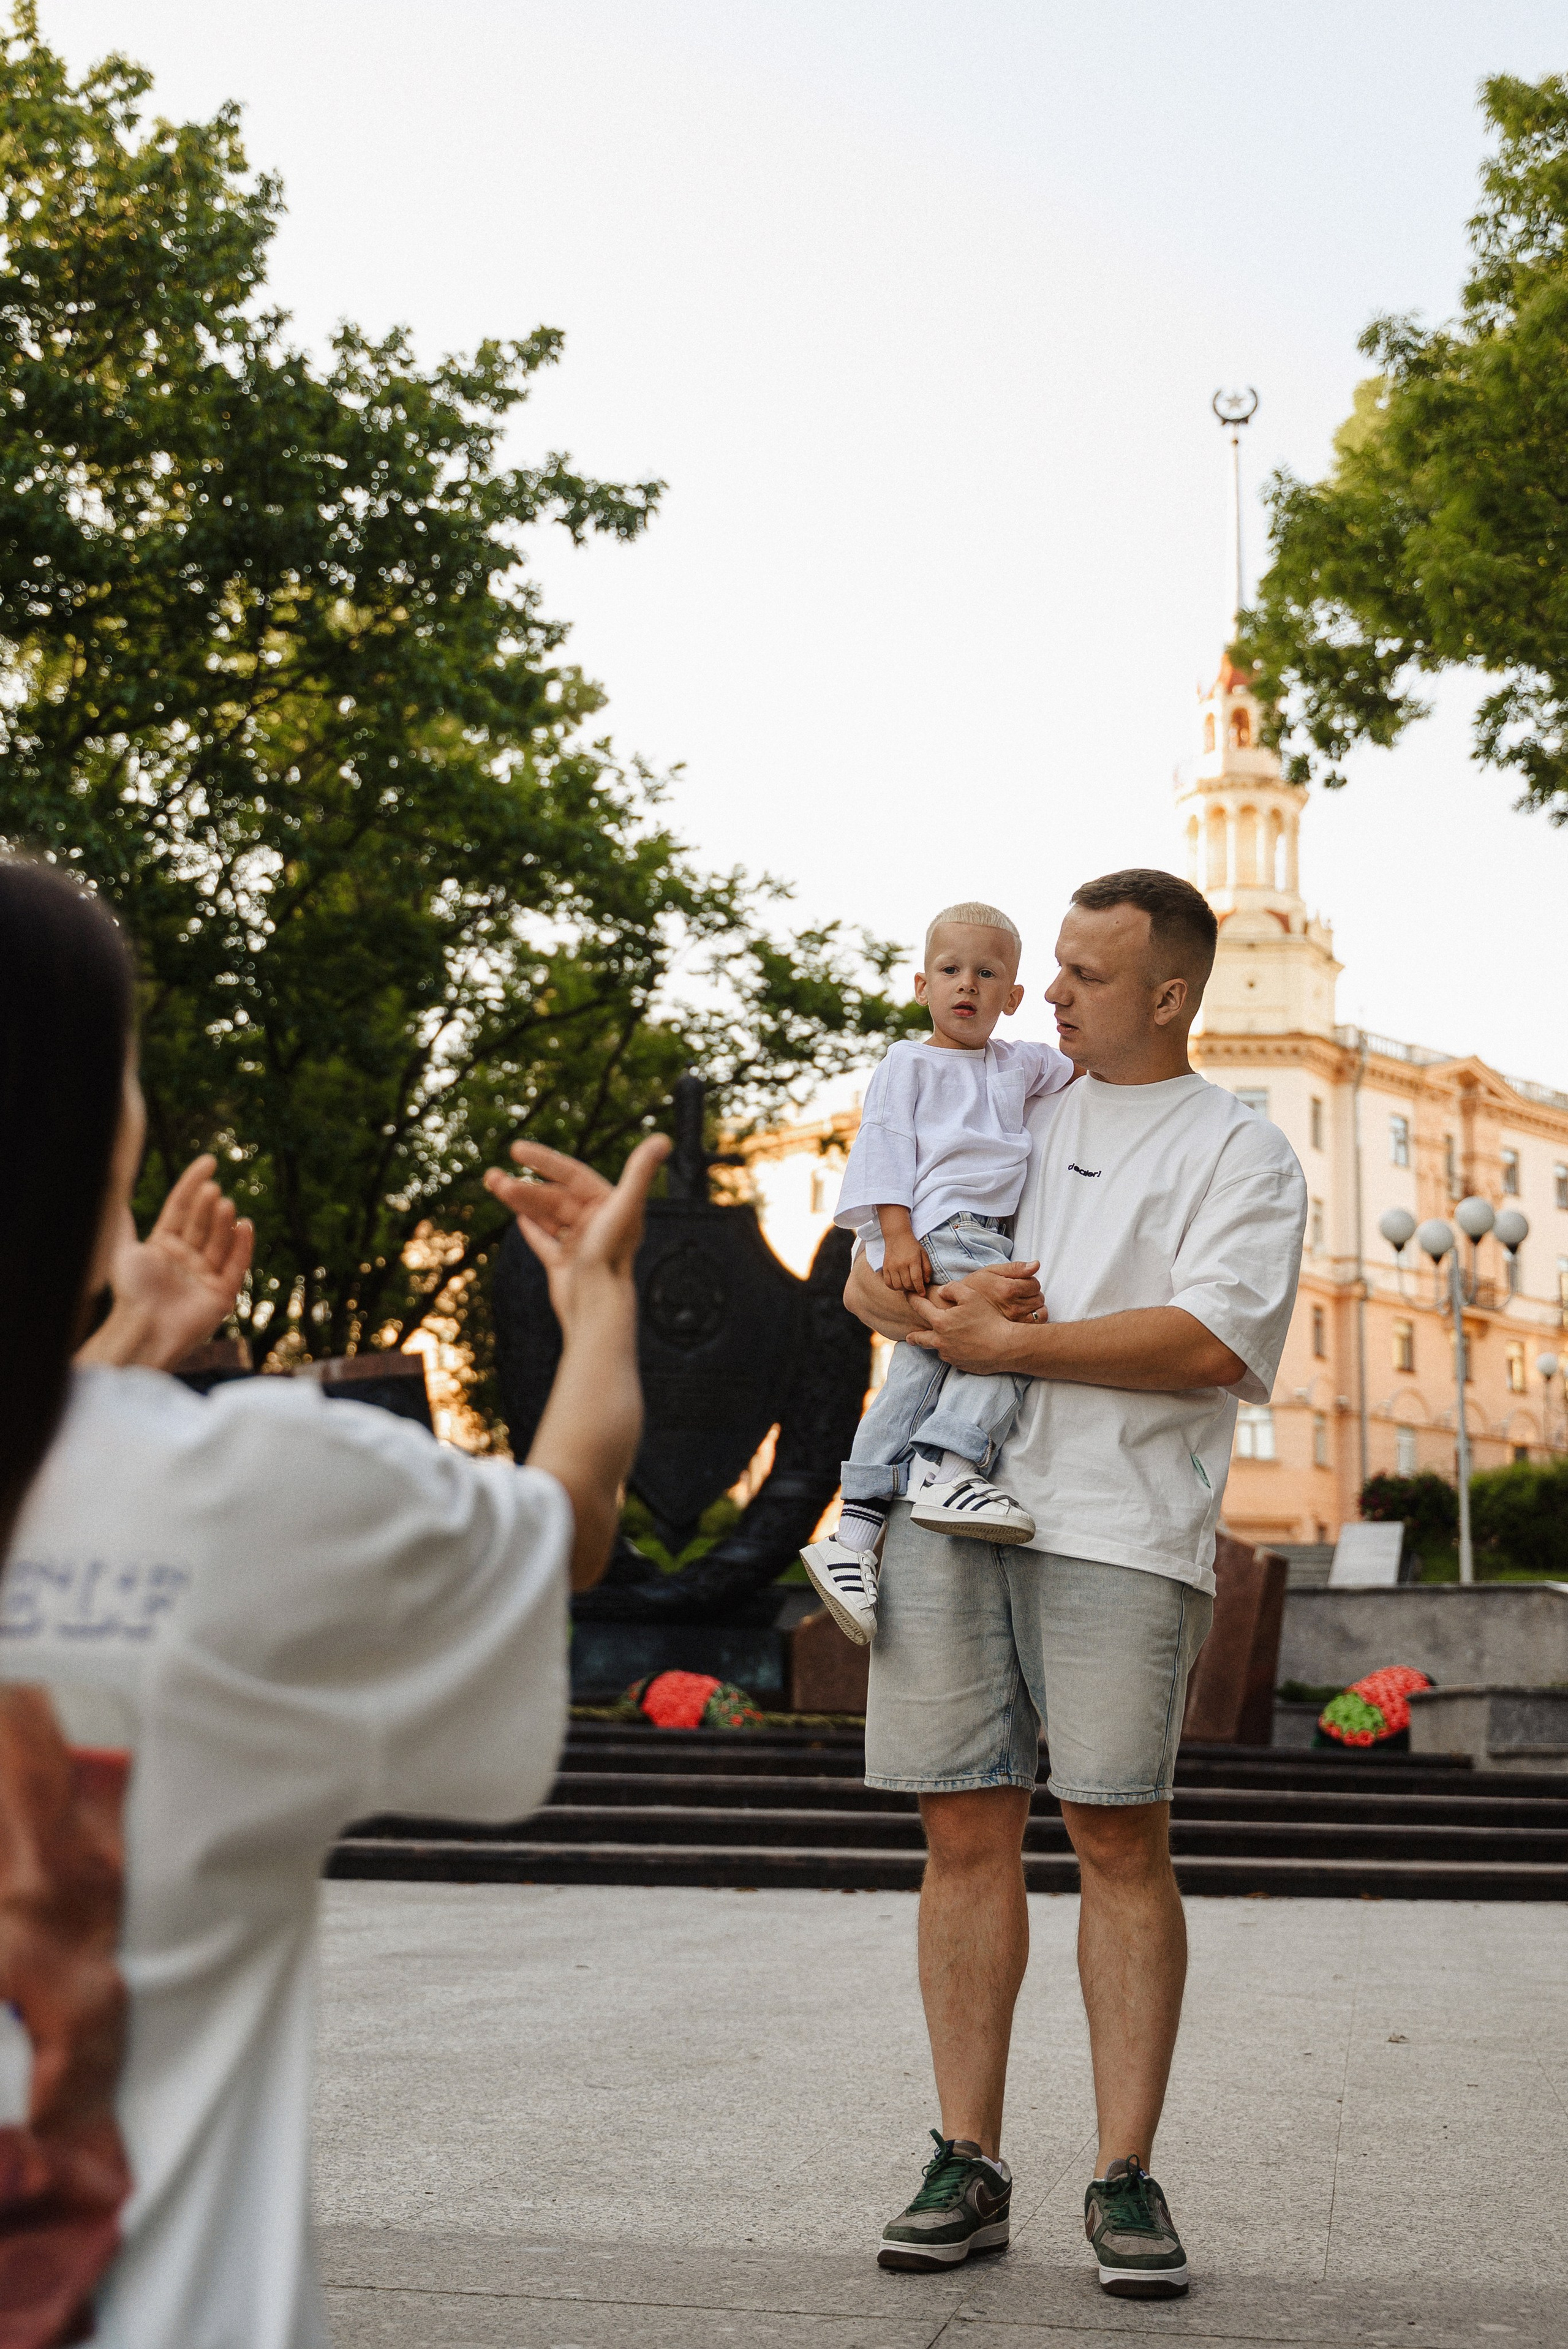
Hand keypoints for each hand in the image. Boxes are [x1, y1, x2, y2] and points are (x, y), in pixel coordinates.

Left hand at [76, 1155, 254, 1369]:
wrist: (143, 1328)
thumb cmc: (130, 1291)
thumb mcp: (120, 1249)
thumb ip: (120, 1221)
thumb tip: (113, 1191)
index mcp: (164, 1246)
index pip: (182, 1208)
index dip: (193, 1184)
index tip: (208, 1162)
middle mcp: (187, 1258)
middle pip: (201, 1223)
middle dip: (207, 1205)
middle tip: (212, 1189)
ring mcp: (206, 1276)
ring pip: (219, 1242)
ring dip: (224, 1222)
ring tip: (225, 1204)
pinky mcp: (222, 1295)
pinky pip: (236, 1266)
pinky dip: (242, 1246)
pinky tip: (245, 1226)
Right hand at [484, 1135, 670, 1325]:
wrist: (596, 1308)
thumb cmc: (610, 1257)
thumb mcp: (623, 1208)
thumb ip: (640, 1173)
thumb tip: (664, 1140)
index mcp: (609, 1207)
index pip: (572, 1175)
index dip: (544, 1161)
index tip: (516, 1150)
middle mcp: (597, 1224)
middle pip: (553, 1197)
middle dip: (522, 1187)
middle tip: (491, 1177)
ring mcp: (580, 1246)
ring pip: (546, 1217)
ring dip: (520, 1203)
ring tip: (494, 1189)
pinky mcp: (566, 1267)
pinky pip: (547, 1244)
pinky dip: (534, 1231)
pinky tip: (519, 1219)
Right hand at [880, 1227, 931, 1296]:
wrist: (897, 1236)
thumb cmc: (913, 1246)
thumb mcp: (924, 1254)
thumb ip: (927, 1268)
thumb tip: (926, 1282)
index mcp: (913, 1260)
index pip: (916, 1279)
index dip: (920, 1289)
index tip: (923, 1293)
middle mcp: (901, 1264)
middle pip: (907, 1284)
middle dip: (913, 1289)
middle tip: (916, 1287)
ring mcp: (892, 1266)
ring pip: (898, 1286)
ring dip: (904, 1289)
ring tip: (908, 1285)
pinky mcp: (885, 1268)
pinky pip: (888, 1283)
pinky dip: (894, 1287)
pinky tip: (899, 1284)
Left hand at [905, 1277, 1022, 1373]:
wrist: (1005, 1347)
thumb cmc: (988, 1319)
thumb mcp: (971, 1295)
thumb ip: (952, 1289)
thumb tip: (941, 1291)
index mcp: (940, 1322)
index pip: (919, 1308)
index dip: (912, 1299)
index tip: (907, 1295)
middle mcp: (940, 1341)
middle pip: (919, 1339)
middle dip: (912, 1336)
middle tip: (908, 1337)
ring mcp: (949, 1356)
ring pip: (938, 1349)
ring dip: (938, 1344)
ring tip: (943, 1341)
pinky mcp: (960, 1365)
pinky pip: (952, 1357)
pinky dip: (953, 1352)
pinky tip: (963, 1348)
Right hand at [951, 1260, 1043, 1323]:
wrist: (958, 1308)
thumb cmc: (975, 1287)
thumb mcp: (992, 1271)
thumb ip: (1016, 1267)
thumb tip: (1036, 1265)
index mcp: (1007, 1289)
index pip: (1035, 1284)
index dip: (1029, 1281)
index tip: (1019, 1283)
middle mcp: (1012, 1307)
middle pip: (1039, 1297)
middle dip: (1032, 1294)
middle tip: (1018, 1294)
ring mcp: (1014, 1321)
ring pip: (1040, 1311)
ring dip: (1034, 1306)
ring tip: (1020, 1304)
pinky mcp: (1015, 1331)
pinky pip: (1037, 1324)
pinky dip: (1036, 1318)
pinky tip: (1024, 1314)